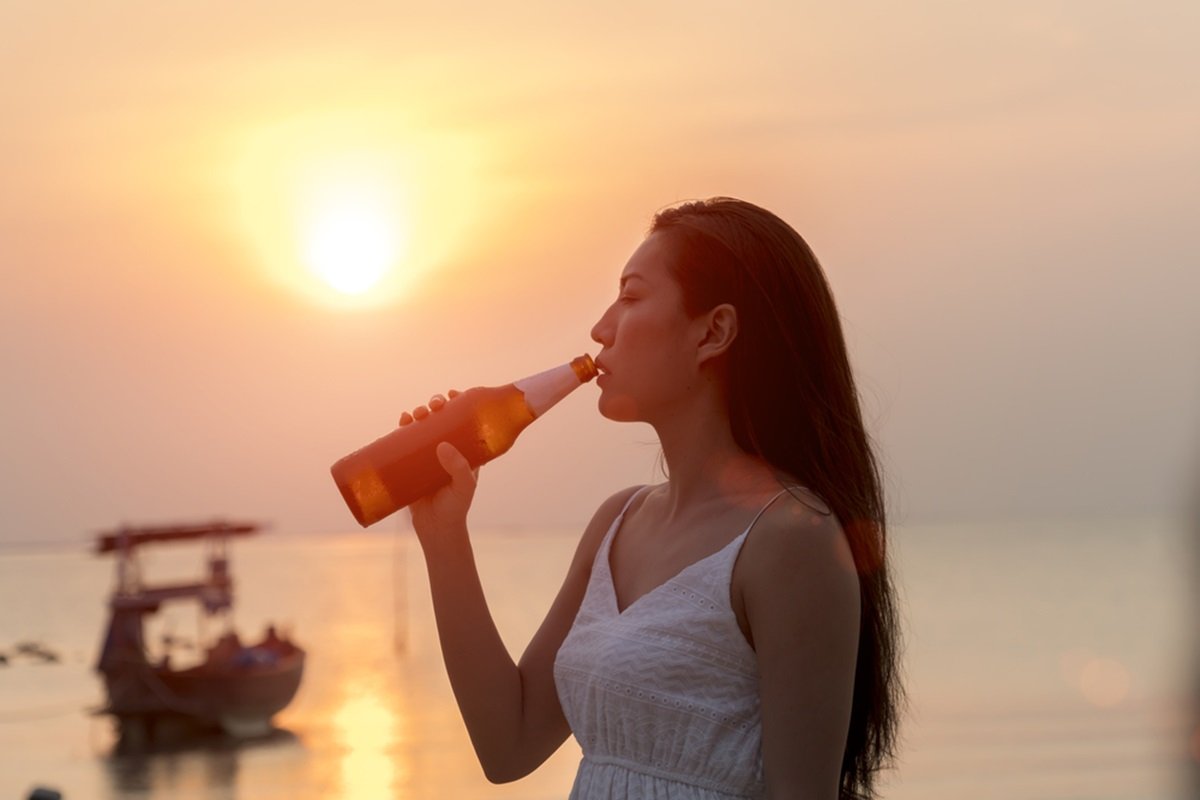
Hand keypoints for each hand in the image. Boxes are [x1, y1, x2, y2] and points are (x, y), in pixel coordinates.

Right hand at [399, 390, 477, 548]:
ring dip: (418, 413)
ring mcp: (428, 455)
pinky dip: (403, 427)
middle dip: (436, 406)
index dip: (460, 403)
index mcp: (465, 449)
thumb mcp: (463, 487)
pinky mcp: (411, 464)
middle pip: (441, 419)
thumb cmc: (456, 507)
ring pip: (422, 427)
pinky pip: (406, 441)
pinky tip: (402, 419)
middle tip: (433, 406)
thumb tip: (443, 445)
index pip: (465, 420)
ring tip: (415, 414)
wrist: (436, 529)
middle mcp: (448, 449)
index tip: (455, 395)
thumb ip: (459, 467)